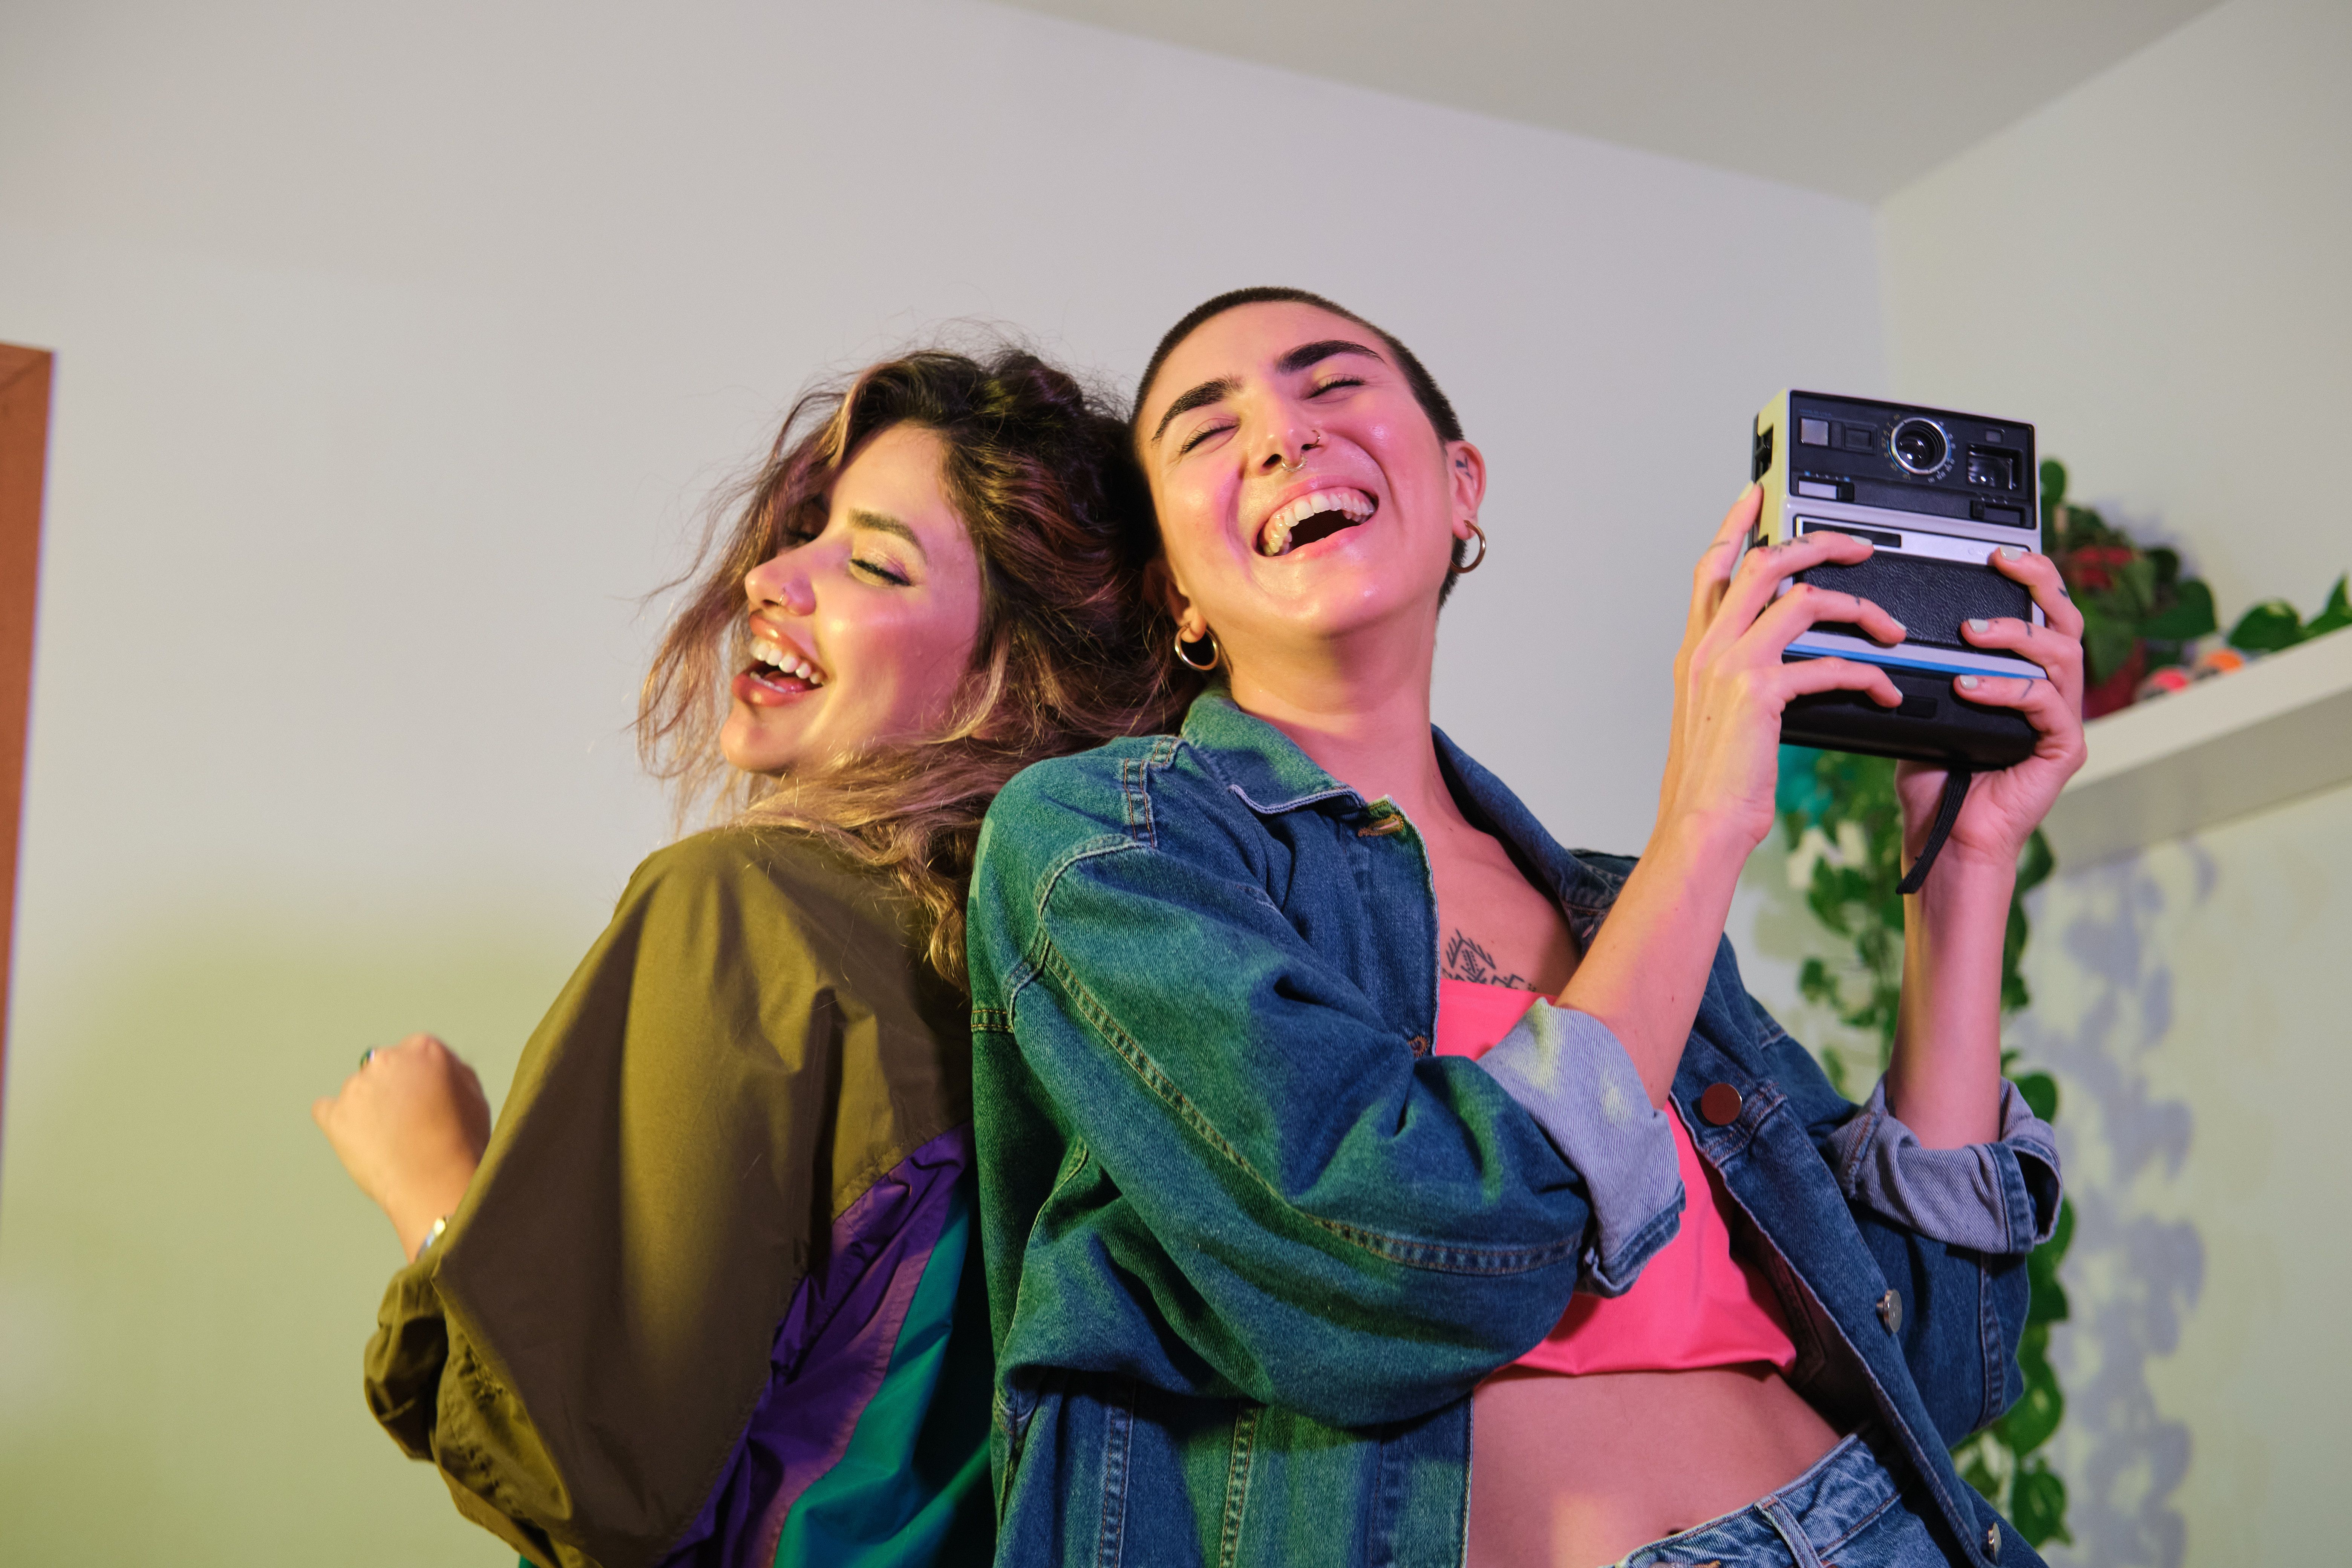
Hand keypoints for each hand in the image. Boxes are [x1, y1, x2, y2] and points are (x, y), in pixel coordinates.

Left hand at [313, 1033, 489, 1259]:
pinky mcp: (334, 1115)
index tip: (426, 1100)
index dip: (422, 1079)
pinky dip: (337, 1120)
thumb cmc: (462, 1143)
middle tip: (408, 1120)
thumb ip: (451, 1072)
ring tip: (390, 1140)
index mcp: (424, 1049)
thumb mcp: (474, 1095)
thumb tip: (436, 1070)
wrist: (436, 1181)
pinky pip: (325, 1110)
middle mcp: (387, 1059)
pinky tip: (355, 1137)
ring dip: (369, 1106)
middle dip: (392, 1088)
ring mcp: (356, 1087)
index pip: (415, 1052)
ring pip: (358, 1089)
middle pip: (383, 1066)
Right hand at [1659, 485, 1906, 856]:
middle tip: (1860, 547)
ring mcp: (1732, 667)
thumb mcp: (1718, 717)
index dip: (1736, 525)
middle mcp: (1709, 649)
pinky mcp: (1760, 694)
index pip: (1712, 568)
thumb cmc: (1714, 783)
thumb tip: (1774, 661)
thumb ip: (1738, 678)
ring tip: (1890, 628)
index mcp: (1697, 650)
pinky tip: (1887, 691)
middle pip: (1765, 564)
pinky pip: (1827, 663)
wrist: (1699, 825)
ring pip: (1802, 600)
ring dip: (1857, 608)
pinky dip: (1867, 673)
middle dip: (1818, 544)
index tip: (1758, 495)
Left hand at [1893, 547, 2087, 872]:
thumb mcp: (1923, 710)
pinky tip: (1969, 686)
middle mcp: (2051, 693)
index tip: (1997, 552)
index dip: (2031, 577)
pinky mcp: (2064, 749)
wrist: (1944, 838)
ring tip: (1972, 632)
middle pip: (2066, 622)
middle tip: (2003, 565)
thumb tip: (1892, 628)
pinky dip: (2006, 688)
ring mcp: (2061, 721)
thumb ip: (1925, 672)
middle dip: (2039, 584)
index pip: (2041, 614)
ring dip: (2016, 636)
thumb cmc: (1934, 779)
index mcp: (2024, 678)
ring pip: (2061, 656)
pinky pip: (2045, 704)